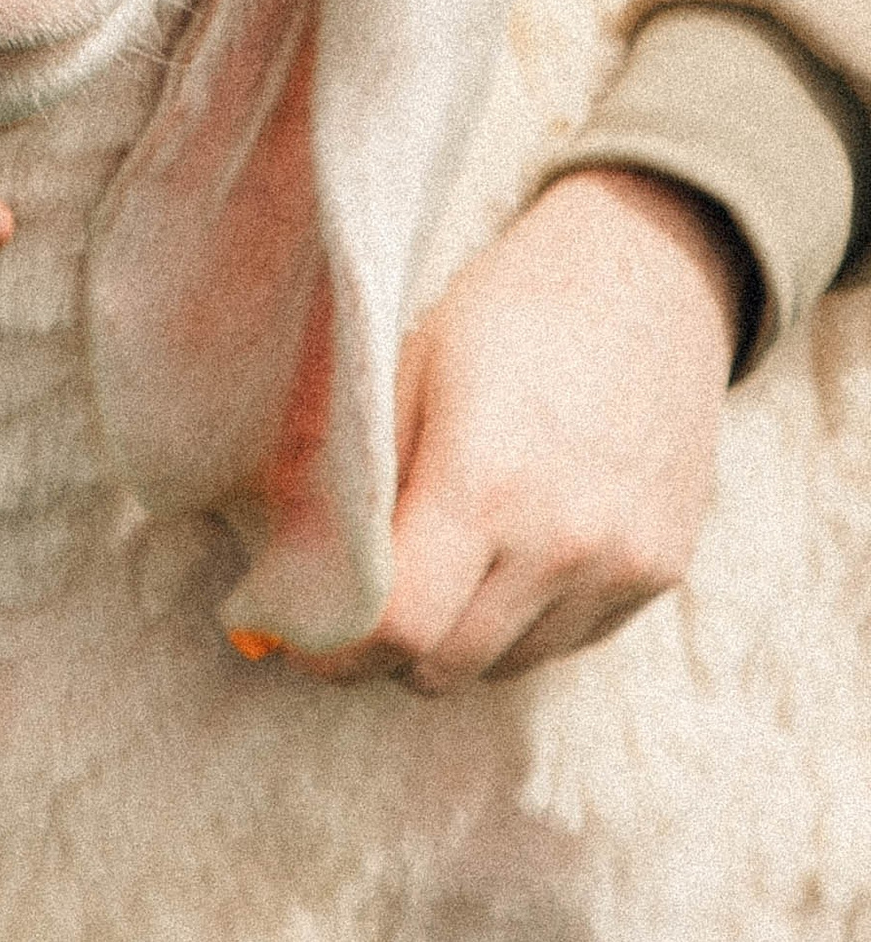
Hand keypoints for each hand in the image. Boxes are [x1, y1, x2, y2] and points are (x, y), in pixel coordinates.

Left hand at [294, 167, 745, 692]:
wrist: (649, 274)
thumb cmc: (506, 315)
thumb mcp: (401, 372)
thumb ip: (346, 483)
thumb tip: (281, 576)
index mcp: (485, 483)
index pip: (399, 628)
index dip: (335, 650)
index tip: (303, 641)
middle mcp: (563, 540)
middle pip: (445, 667)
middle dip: (384, 655)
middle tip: (353, 614)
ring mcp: (622, 565)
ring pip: (505, 665)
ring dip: (455, 641)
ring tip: (436, 569)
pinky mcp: (660, 573)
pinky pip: (565, 642)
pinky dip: (519, 625)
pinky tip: (505, 556)